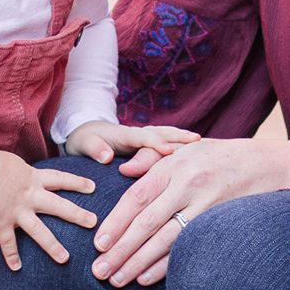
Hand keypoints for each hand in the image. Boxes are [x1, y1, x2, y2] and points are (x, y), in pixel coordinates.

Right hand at [0, 149, 96, 271]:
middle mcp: (28, 196)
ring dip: (52, 246)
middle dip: (77, 215)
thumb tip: (26, 176)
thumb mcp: (12, 163)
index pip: (60, 179)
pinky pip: (8, 244)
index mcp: (32, 178)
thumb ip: (22, 173)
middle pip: (58, 206)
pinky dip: (11, 257)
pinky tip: (16, 268)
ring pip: (39, 231)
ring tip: (65, 259)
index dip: (77, 183)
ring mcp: (16, 212)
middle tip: (93, 223)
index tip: (93, 188)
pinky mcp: (0, 223)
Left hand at [61, 119, 200, 165]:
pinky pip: (173, 148)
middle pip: (164, 135)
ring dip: (187, 142)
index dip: (156, 143)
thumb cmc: (87, 140)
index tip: (168, 150)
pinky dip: (187, 149)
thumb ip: (95, 149)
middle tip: (198, 142)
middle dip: (179, 138)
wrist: (90, 133)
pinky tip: (202, 155)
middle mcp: (143, 135)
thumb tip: (106, 156)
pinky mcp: (156, 149)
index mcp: (127, 134)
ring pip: (172, 139)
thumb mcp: (85, 144)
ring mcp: (151, 140)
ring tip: (204, 146)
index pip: (144, 137)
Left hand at [93, 138, 289, 286]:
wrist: (276, 163)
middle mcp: (188, 182)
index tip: (98, 243)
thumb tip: (124, 170)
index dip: (115, 221)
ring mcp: (207, 202)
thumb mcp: (189, 149)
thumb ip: (154, 159)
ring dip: (137, 262)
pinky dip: (166, 265)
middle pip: (146, 221)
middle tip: (98, 271)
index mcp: (174, 164)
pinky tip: (146, 278)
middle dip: (120, 249)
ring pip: (165, 238)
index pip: (136, 195)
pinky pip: (189, 246)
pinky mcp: (223, 219)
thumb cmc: (225, 157)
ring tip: (116, 279)